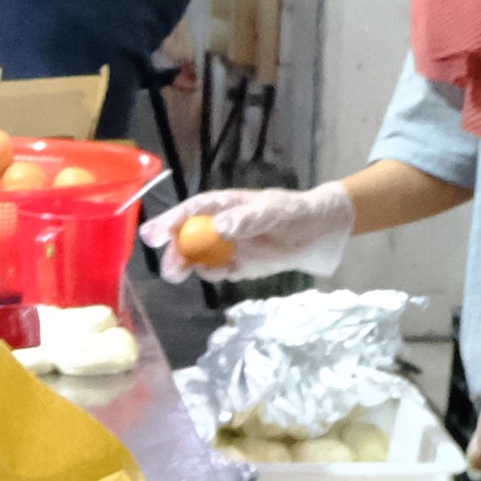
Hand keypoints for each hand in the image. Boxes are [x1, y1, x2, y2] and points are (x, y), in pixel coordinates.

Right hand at [155, 179, 358, 278]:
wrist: (327, 234)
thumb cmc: (300, 212)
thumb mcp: (277, 211)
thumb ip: (248, 218)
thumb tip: (218, 228)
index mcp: (227, 205)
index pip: (193, 210)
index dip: (171, 220)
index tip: (153, 235)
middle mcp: (223, 225)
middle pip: (189, 237)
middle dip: (173, 252)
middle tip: (167, 269)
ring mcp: (230, 246)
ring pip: (200, 257)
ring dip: (189, 266)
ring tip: (181, 275)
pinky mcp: (241, 265)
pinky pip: (221, 271)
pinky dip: (218, 274)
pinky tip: (225, 274)